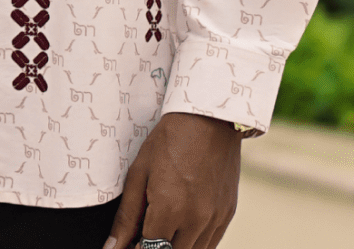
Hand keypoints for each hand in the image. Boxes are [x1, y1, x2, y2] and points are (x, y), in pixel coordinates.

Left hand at [105, 113, 242, 248]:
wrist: (209, 117)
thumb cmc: (169, 140)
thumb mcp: (139, 172)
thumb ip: (126, 217)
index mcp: (169, 209)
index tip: (130, 244)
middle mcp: (195, 220)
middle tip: (142, 236)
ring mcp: (214, 220)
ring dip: (174, 247)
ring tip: (161, 229)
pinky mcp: (227, 215)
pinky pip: (209, 245)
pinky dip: (193, 244)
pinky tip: (180, 228)